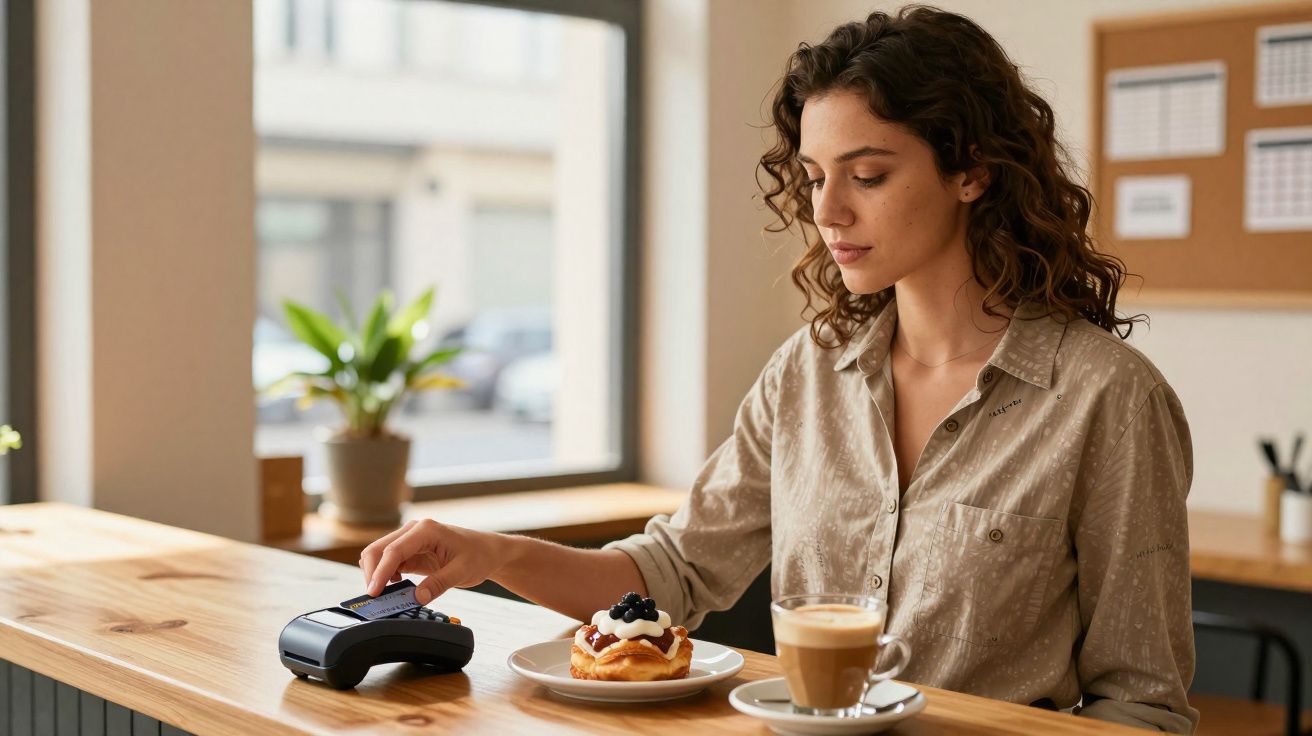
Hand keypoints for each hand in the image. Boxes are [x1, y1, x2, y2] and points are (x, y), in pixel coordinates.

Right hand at [358, 519, 507, 604]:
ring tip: (384, 595)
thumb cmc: (479, 555)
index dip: (380, 572)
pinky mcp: (410, 550)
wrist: (488, 551)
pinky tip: (394, 587)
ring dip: (376, 574)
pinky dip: (385, 575)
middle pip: (378, 549)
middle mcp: (414, 530)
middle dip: (372, 573)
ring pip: (379, 555)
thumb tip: (417, 597)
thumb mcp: (463, 571)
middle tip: (375, 598)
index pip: (394, 550)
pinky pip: (389, 562)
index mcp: (426, 530)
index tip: (373, 592)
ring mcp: (410, 539)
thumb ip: (439, 584)